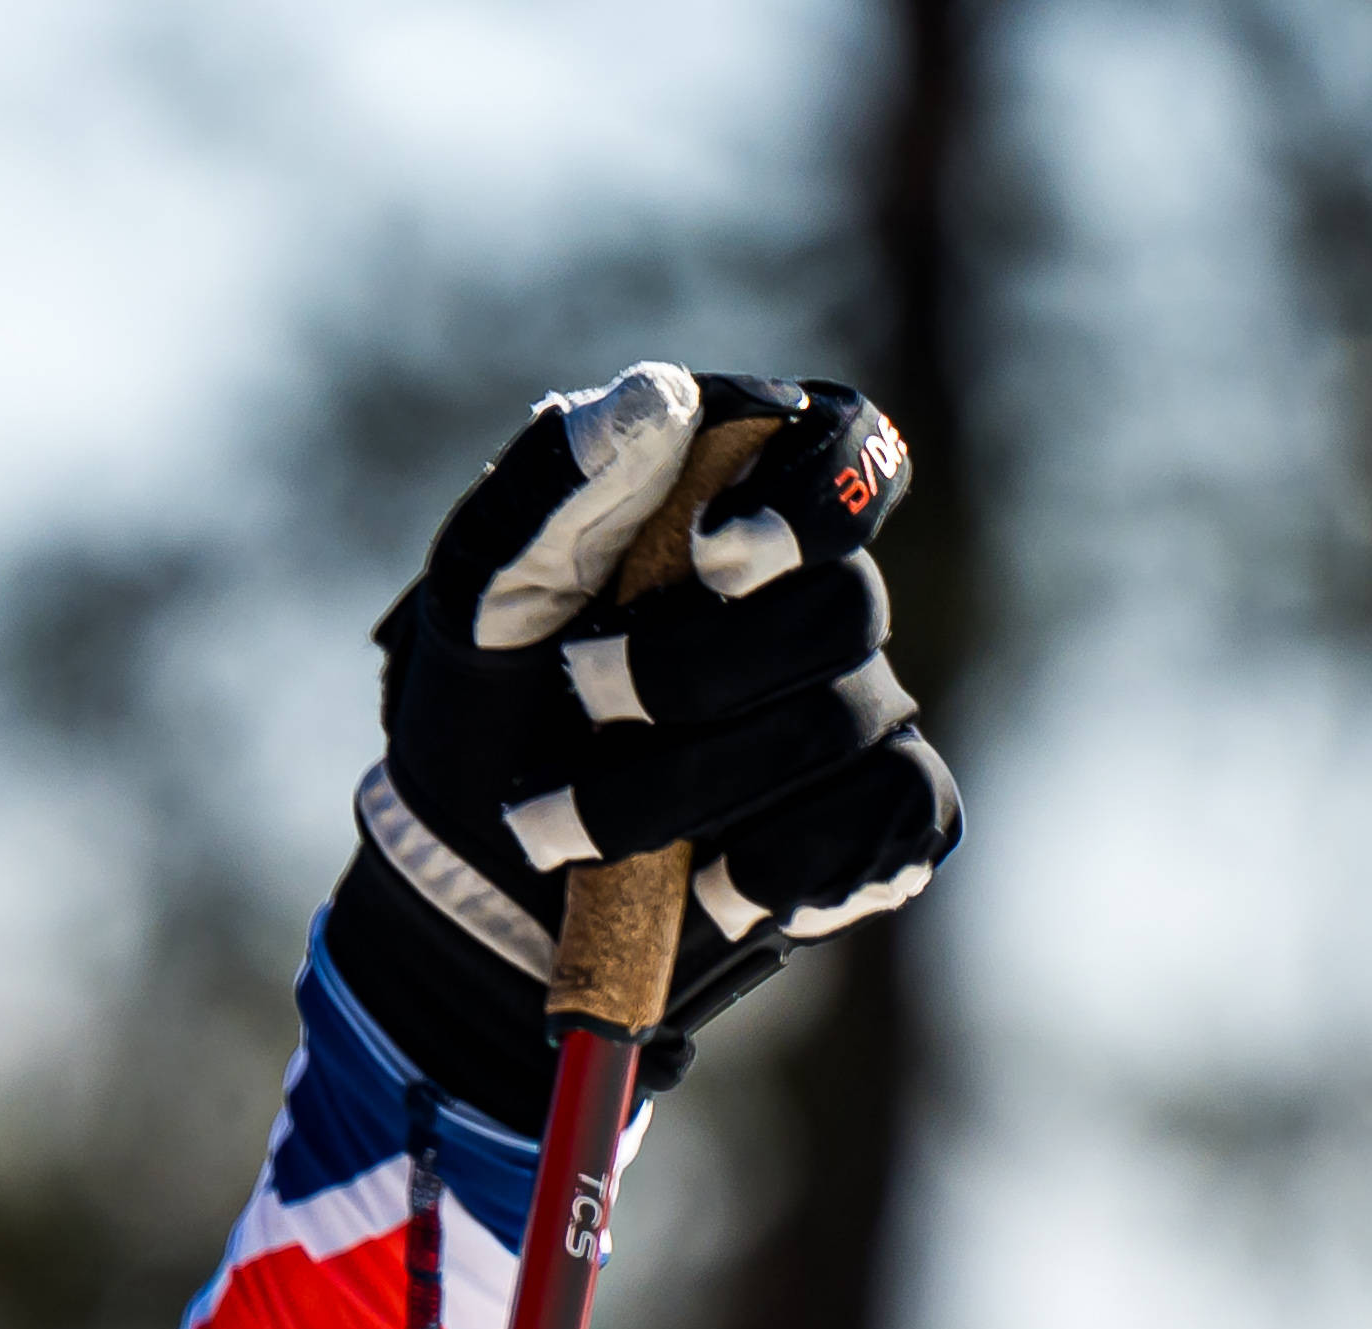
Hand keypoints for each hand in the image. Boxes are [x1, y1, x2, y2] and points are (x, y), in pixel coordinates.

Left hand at [327, 363, 961, 1109]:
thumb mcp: (475, 601)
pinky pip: (896, 817)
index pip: (845, 446)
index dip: (812, 495)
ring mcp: (854, 709)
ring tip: (564, 834)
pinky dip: (791, 859)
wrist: (476, 891)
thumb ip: (551, 489)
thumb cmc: (482, 716)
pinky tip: (707, 888)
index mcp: (737, 507)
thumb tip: (658, 396)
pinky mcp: (869, 820)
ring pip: (842, 726)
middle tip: (576, 704)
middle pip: (840, 606)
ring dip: (688, 789)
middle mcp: (816, 596)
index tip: (713, 552)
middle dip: (690, 675)